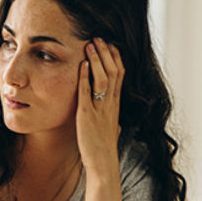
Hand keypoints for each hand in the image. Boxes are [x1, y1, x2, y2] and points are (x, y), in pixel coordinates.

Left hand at [76, 38, 123, 177]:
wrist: (103, 163)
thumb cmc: (103, 147)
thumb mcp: (109, 128)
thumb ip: (110, 119)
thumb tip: (115, 119)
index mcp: (115, 105)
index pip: (120, 76)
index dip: (116, 58)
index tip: (110, 44)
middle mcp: (110, 104)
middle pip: (114, 72)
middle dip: (106, 53)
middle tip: (99, 38)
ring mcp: (100, 109)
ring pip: (103, 79)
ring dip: (97, 60)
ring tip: (90, 44)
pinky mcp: (87, 115)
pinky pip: (87, 93)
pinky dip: (85, 77)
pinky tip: (81, 65)